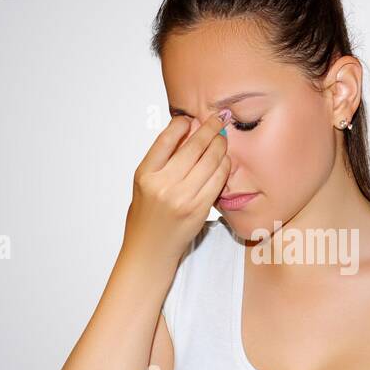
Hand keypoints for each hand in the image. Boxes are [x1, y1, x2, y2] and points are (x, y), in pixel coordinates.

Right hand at [124, 108, 231, 263]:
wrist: (150, 250)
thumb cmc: (147, 216)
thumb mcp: (144, 185)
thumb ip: (161, 161)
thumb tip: (185, 132)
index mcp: (145, 174)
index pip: (166, 139)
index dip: (181, 124)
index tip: (190, 118)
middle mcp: (162, 184)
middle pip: (192, 147)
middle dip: (208, 129)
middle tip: (218, 120)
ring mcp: (182, 198)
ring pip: (209, 161)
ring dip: (220, 146)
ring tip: (223, 138)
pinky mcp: (199, 210)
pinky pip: (217, 181)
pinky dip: (224, 167)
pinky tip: (225, 161)